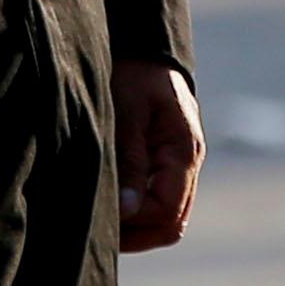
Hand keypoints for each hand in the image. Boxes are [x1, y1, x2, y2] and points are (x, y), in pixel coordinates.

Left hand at [117, 62, 203, 252]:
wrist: (143, 50)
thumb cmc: (133, 75)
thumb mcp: (126, 112)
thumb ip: (130, 160)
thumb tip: (129, 211)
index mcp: (184, 151)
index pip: (167, 211)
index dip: (134, 221)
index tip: (100, 213)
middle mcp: (188, 165)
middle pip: (171, 224)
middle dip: (136, 234)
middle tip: (96, 230)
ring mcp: (179, 167)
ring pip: (164, 219)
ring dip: (135, 227)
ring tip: (98, 220)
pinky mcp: (164, 165)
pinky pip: (156, 202)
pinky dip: (134, 212)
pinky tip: (106, 204)